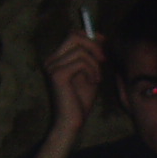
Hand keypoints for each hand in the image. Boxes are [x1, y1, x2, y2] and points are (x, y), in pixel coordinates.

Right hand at [35, 29, 106, 157]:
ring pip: (81, 51)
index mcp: (57, 59)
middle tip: (104, 59)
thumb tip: (100, 38)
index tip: (105, 42)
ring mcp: (52, 66)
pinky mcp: (58, 74)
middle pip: (73, 36)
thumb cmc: (80, 101)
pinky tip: (93, 82)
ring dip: (95, 64)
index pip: (72, 35)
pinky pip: (81, 62)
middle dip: (93, 45)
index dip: (90, 35)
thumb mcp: (90, 73)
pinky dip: (92, 71)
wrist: (72, 122)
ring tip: (97, 78)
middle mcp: (51, 60)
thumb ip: (92, 57)